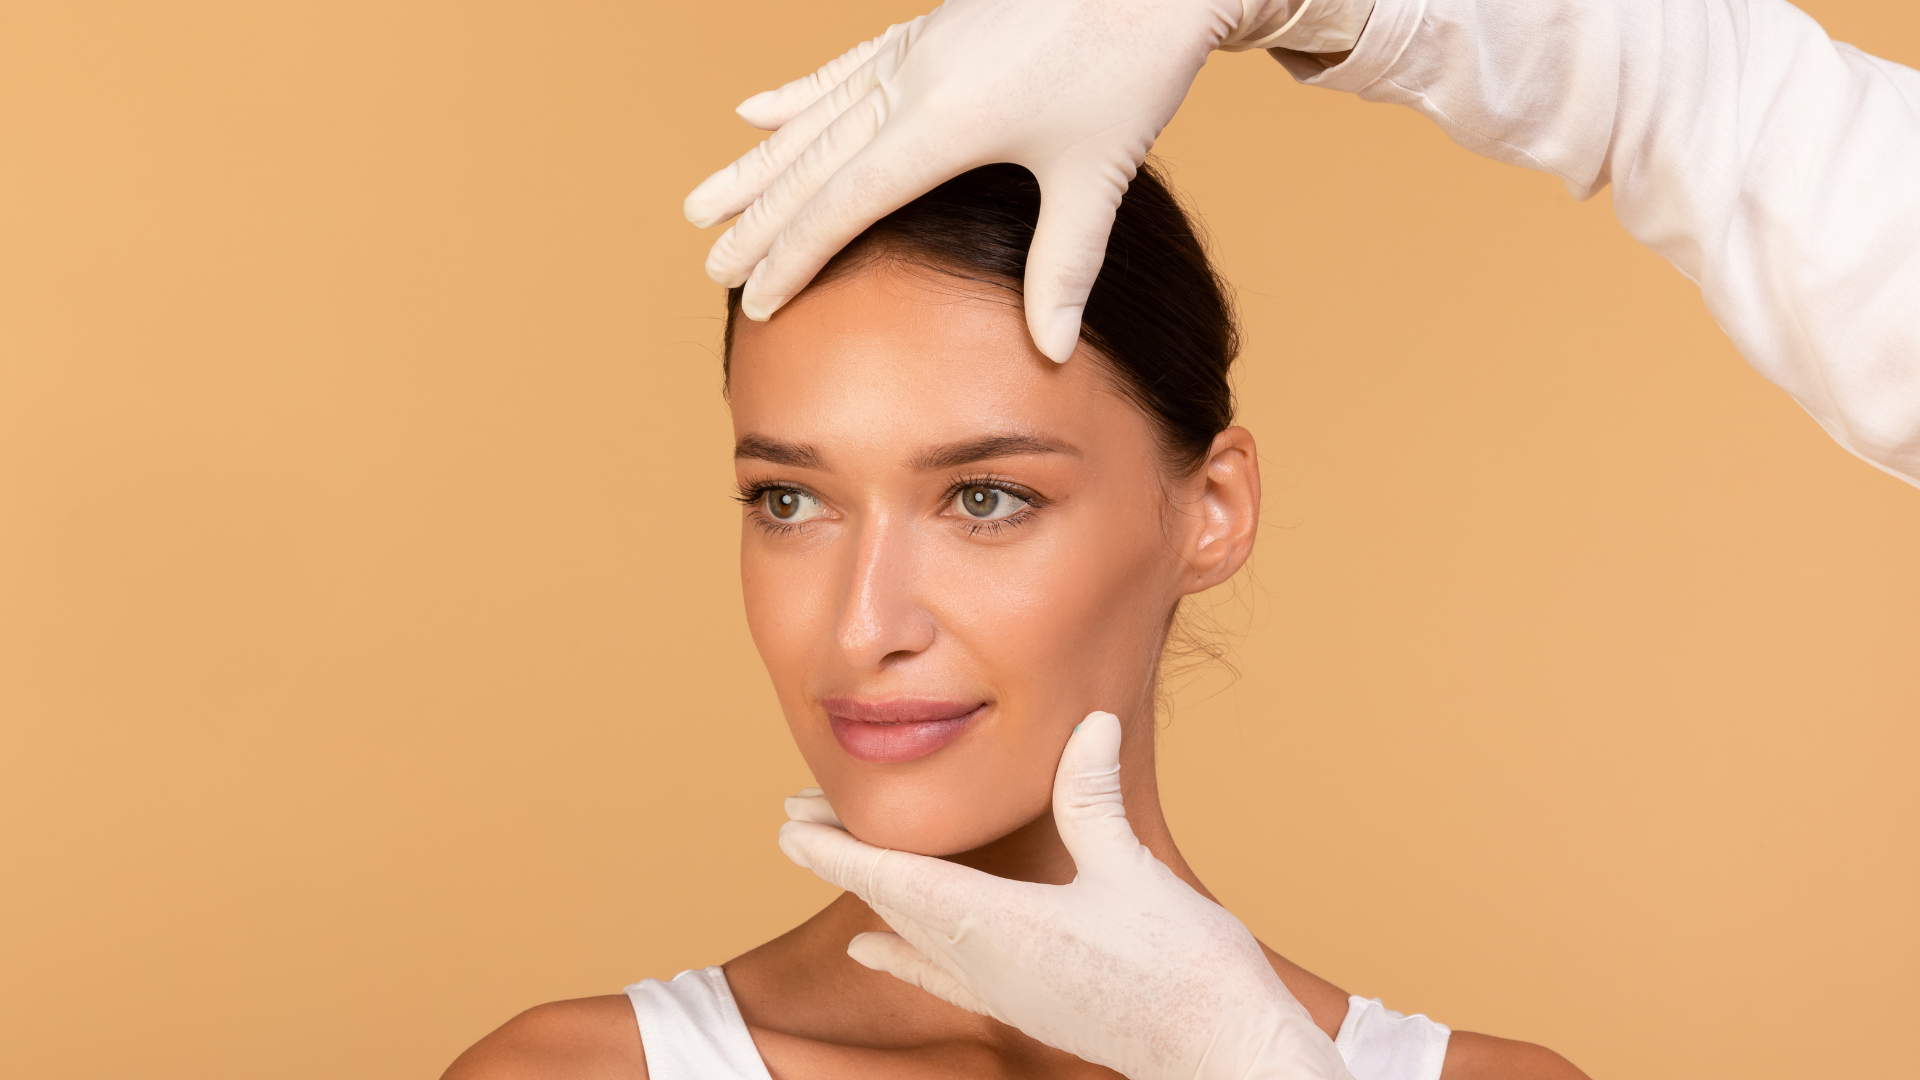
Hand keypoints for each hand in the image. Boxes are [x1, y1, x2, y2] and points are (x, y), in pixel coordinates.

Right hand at [684, 0, 1345, 362]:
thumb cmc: (1132, 66)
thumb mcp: (1098, 174)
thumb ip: (1065, 266)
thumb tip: (1051, 351)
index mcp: (944, 124)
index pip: (845, 204)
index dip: (794, 256)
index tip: (755, 299)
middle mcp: (914, 81)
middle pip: (813, 162)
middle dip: (757, 220)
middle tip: (708, 266)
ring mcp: (916, 48)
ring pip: (814, 114)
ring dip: (757, 162)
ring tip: (703, 203)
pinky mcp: (931, 27)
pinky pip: (844, 69)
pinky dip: (797, 94)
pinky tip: (754, 109)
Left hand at [778, 712, 1355, 1079]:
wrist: (1221, 1052)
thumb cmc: (1181, 967)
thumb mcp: (1129, 869)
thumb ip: (1094, 797)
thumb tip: (1088, 723)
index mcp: (996, 926)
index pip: (892, 878)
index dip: (837, 847)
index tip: (788, 821)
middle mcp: (983, 963)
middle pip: (888, 900)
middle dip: (842, 853)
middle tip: (796, 813)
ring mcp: (1000, 989)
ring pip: (909, 933)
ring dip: (868, 890)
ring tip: (826, 858)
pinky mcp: (1024, 1003)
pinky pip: (938, 973)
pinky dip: (897, 953)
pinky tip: (869, 950)